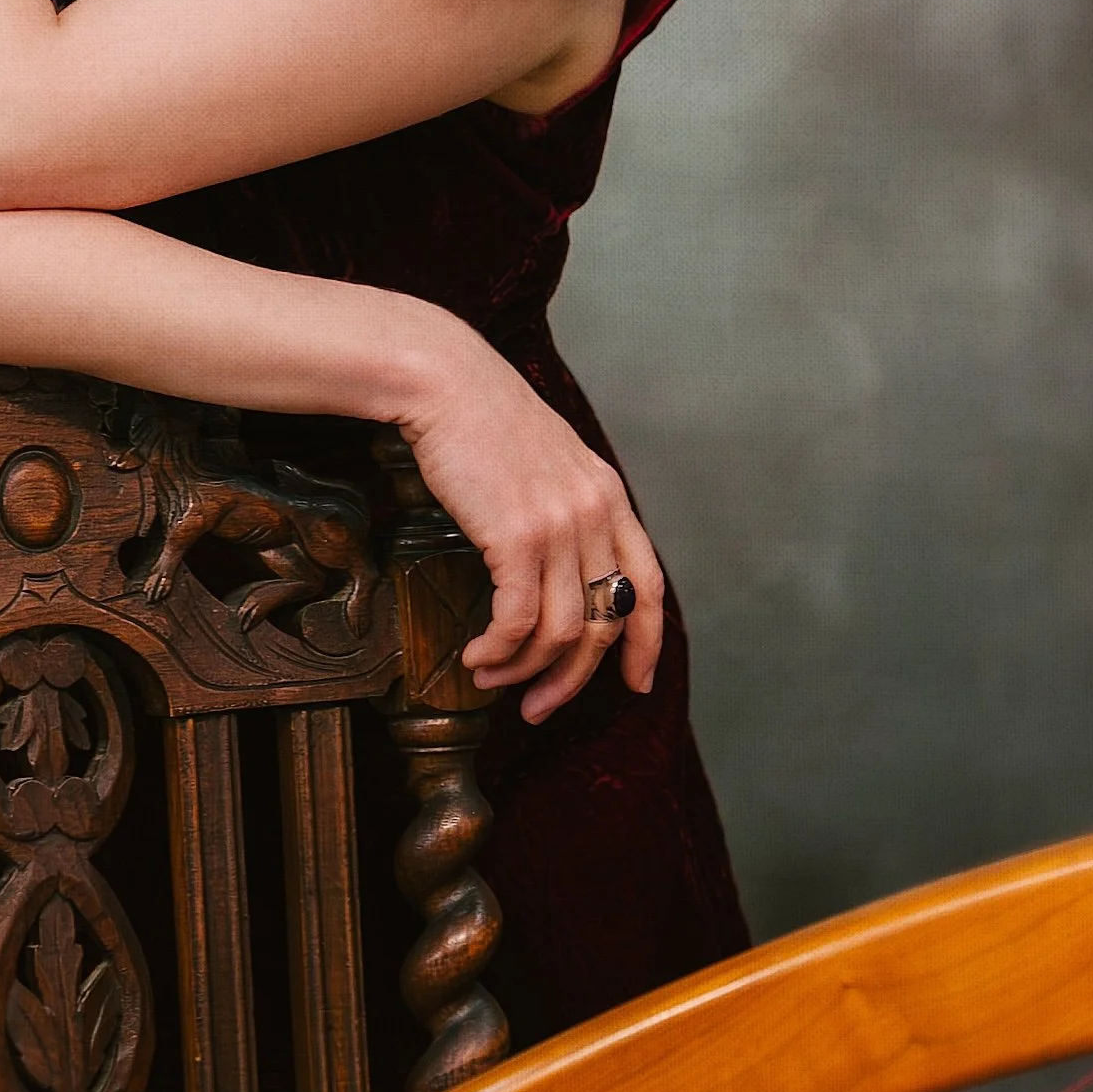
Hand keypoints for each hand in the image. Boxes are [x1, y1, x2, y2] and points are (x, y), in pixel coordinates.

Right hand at [394, 333, 664, 725]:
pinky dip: (498, 650)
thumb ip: (565, 509)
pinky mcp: (518, 537)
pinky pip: (519, 620)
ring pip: (562, 632)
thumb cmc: (481, 421)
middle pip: (604, 623)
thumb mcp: (546, 462)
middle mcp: (596, 514)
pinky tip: (476, 657)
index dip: (646, 643)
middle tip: (539, 708)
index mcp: (609, 497)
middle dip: (572, 679)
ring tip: (490, 678)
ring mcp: (561, 526)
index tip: (634, 683)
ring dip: (524, 670)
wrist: (445, 383)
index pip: (647, 585)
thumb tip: (554, 572)